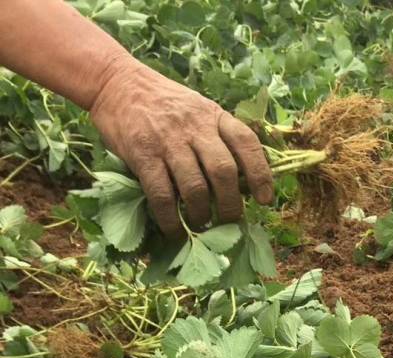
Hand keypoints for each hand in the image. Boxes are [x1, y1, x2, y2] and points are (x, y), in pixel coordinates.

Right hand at [90, 58, 272, 235]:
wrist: (116, 82)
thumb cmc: (164, 104)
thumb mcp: (198, 109)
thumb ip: (218, 137)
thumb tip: (243, 183)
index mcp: (214, 116)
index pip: (246, 143)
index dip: (260, 174)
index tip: (266, 199)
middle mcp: (194, 127)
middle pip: (224, 172)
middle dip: (231, 205)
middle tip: (230, 222)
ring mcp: (168, 141)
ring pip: (195, 188)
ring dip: (202, 214)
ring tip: (201, 225)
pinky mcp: (143, 154)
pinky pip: (162, 195)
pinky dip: (171, 219)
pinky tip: (175, 230)